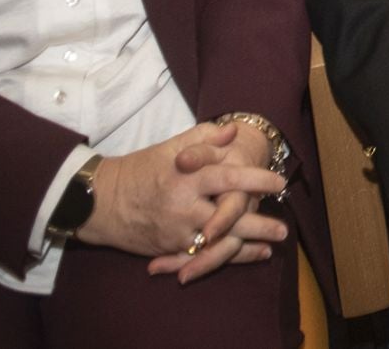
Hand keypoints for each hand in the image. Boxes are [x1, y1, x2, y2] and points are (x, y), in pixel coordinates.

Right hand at [76, 122, 285, 263]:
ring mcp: (176, 231)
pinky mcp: (168, 248)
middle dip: (259, 225)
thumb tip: (234, 130)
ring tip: (271, 248)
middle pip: (228, 218)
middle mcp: (183, 207)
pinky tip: (244, 256)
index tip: (280, 183)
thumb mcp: (171, 147)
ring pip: (218, 244)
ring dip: (246, 248)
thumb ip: (205, 138)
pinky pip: (200, 257)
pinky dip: (224, 259)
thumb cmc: (142, 169)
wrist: (102, 201)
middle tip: (285, 228)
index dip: (256, 180)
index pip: (228, 178)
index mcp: (187, 178)